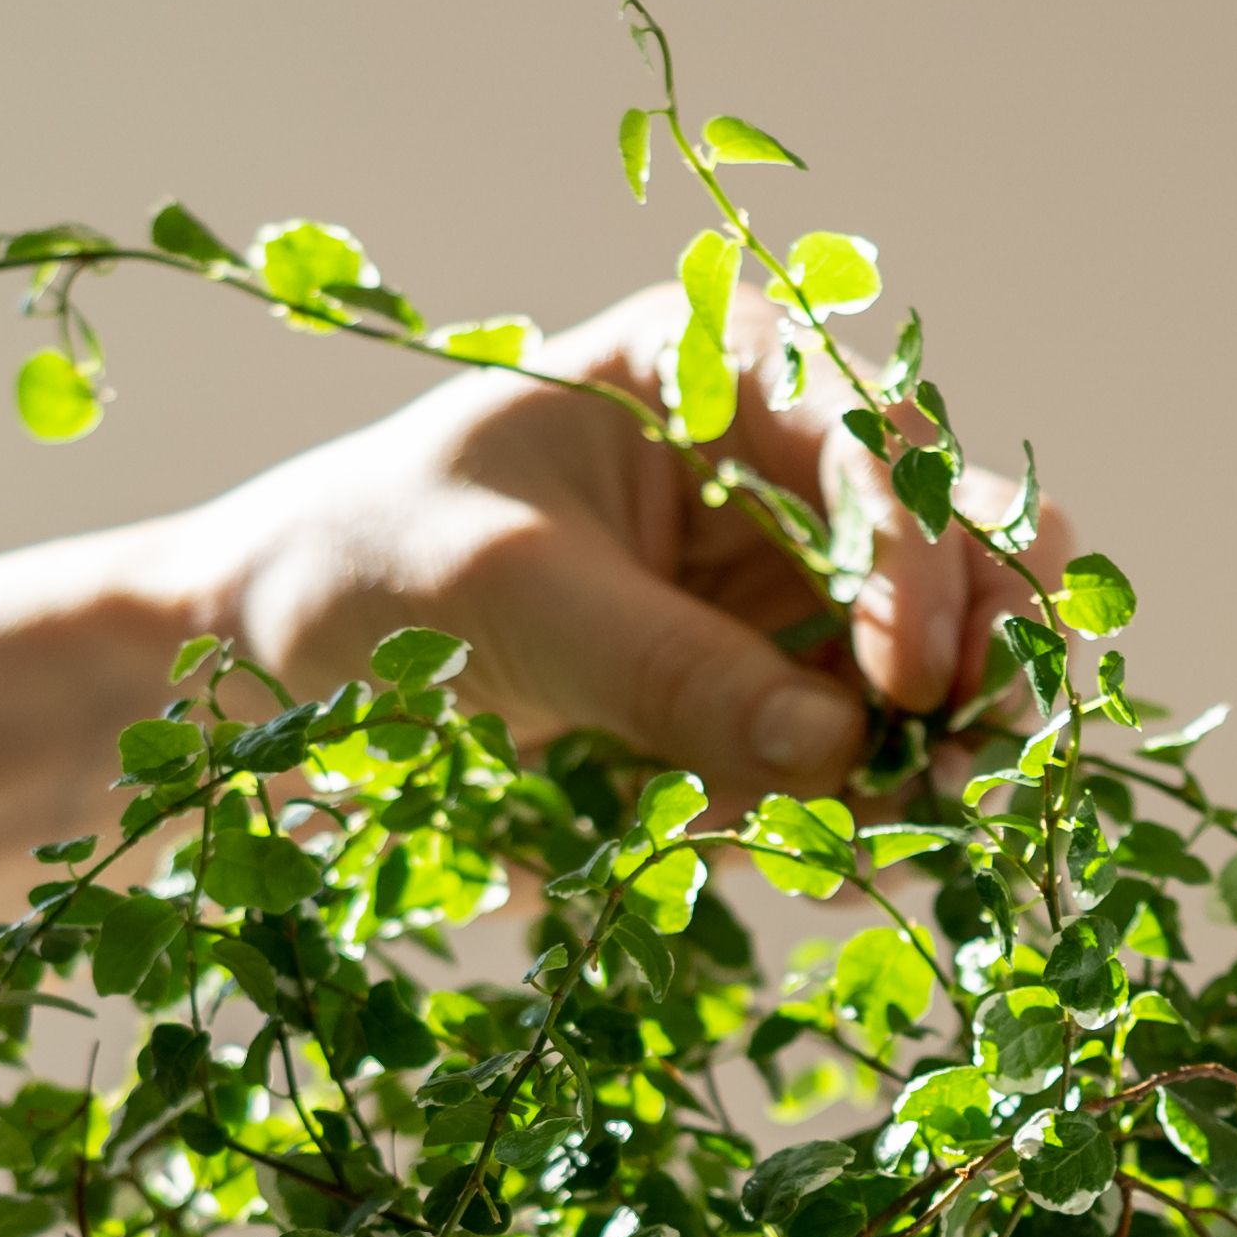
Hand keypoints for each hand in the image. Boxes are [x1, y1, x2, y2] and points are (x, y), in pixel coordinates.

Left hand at [189, 281, 1072, 801]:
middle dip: (978, 641)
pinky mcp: (749, 711)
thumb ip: (671, 668)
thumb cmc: (361, 574)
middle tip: (981, 743)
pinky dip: (858, 814)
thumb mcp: (505, 600)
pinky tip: (841, 863)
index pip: (871, 446)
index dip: (922, 557)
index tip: (912, 678)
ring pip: (920, 665)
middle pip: (940, 546)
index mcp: (711, 373)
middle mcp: (767, 476)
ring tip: (937, 818)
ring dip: (940, 744)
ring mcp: (768, 599)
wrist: (255, 677)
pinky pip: (845, 762)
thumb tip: (844, 750)